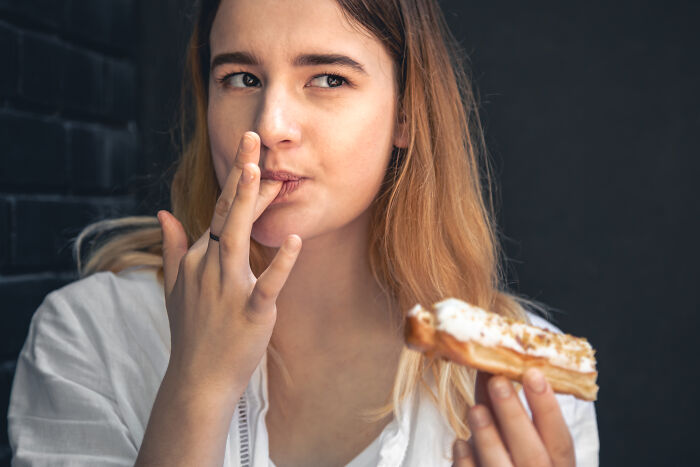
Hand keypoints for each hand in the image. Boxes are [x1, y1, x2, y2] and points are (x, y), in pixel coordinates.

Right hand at [157, 131, 301, 403]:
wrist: (198, 379)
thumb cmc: (191, 332)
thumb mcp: (174, 287)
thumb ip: (173, 248)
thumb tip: (163, 213)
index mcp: (198, 258)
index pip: (219, 211)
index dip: (235, 180)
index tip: (248, 151)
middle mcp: (210, 267)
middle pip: (227, 214)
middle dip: (241, 175)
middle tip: (253, 139)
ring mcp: (228, 289)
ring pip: (239, 238)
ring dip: (250, 205)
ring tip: (263, 173)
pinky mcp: (250, 311)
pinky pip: (268, 284)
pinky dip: (280, 263)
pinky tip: (294, 241)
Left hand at [452, 369, 574, 466]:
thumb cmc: (515, 459)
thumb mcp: (526, 440)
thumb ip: (514, 413)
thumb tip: (494, 366)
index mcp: (557, 465)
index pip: (560, 440)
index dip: (548, 408)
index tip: (533, 373)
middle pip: (532, 454)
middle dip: (513, 416)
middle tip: (498, 382)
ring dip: (488, 437)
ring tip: (476, 410)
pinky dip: (466, 462)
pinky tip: (460, 443)